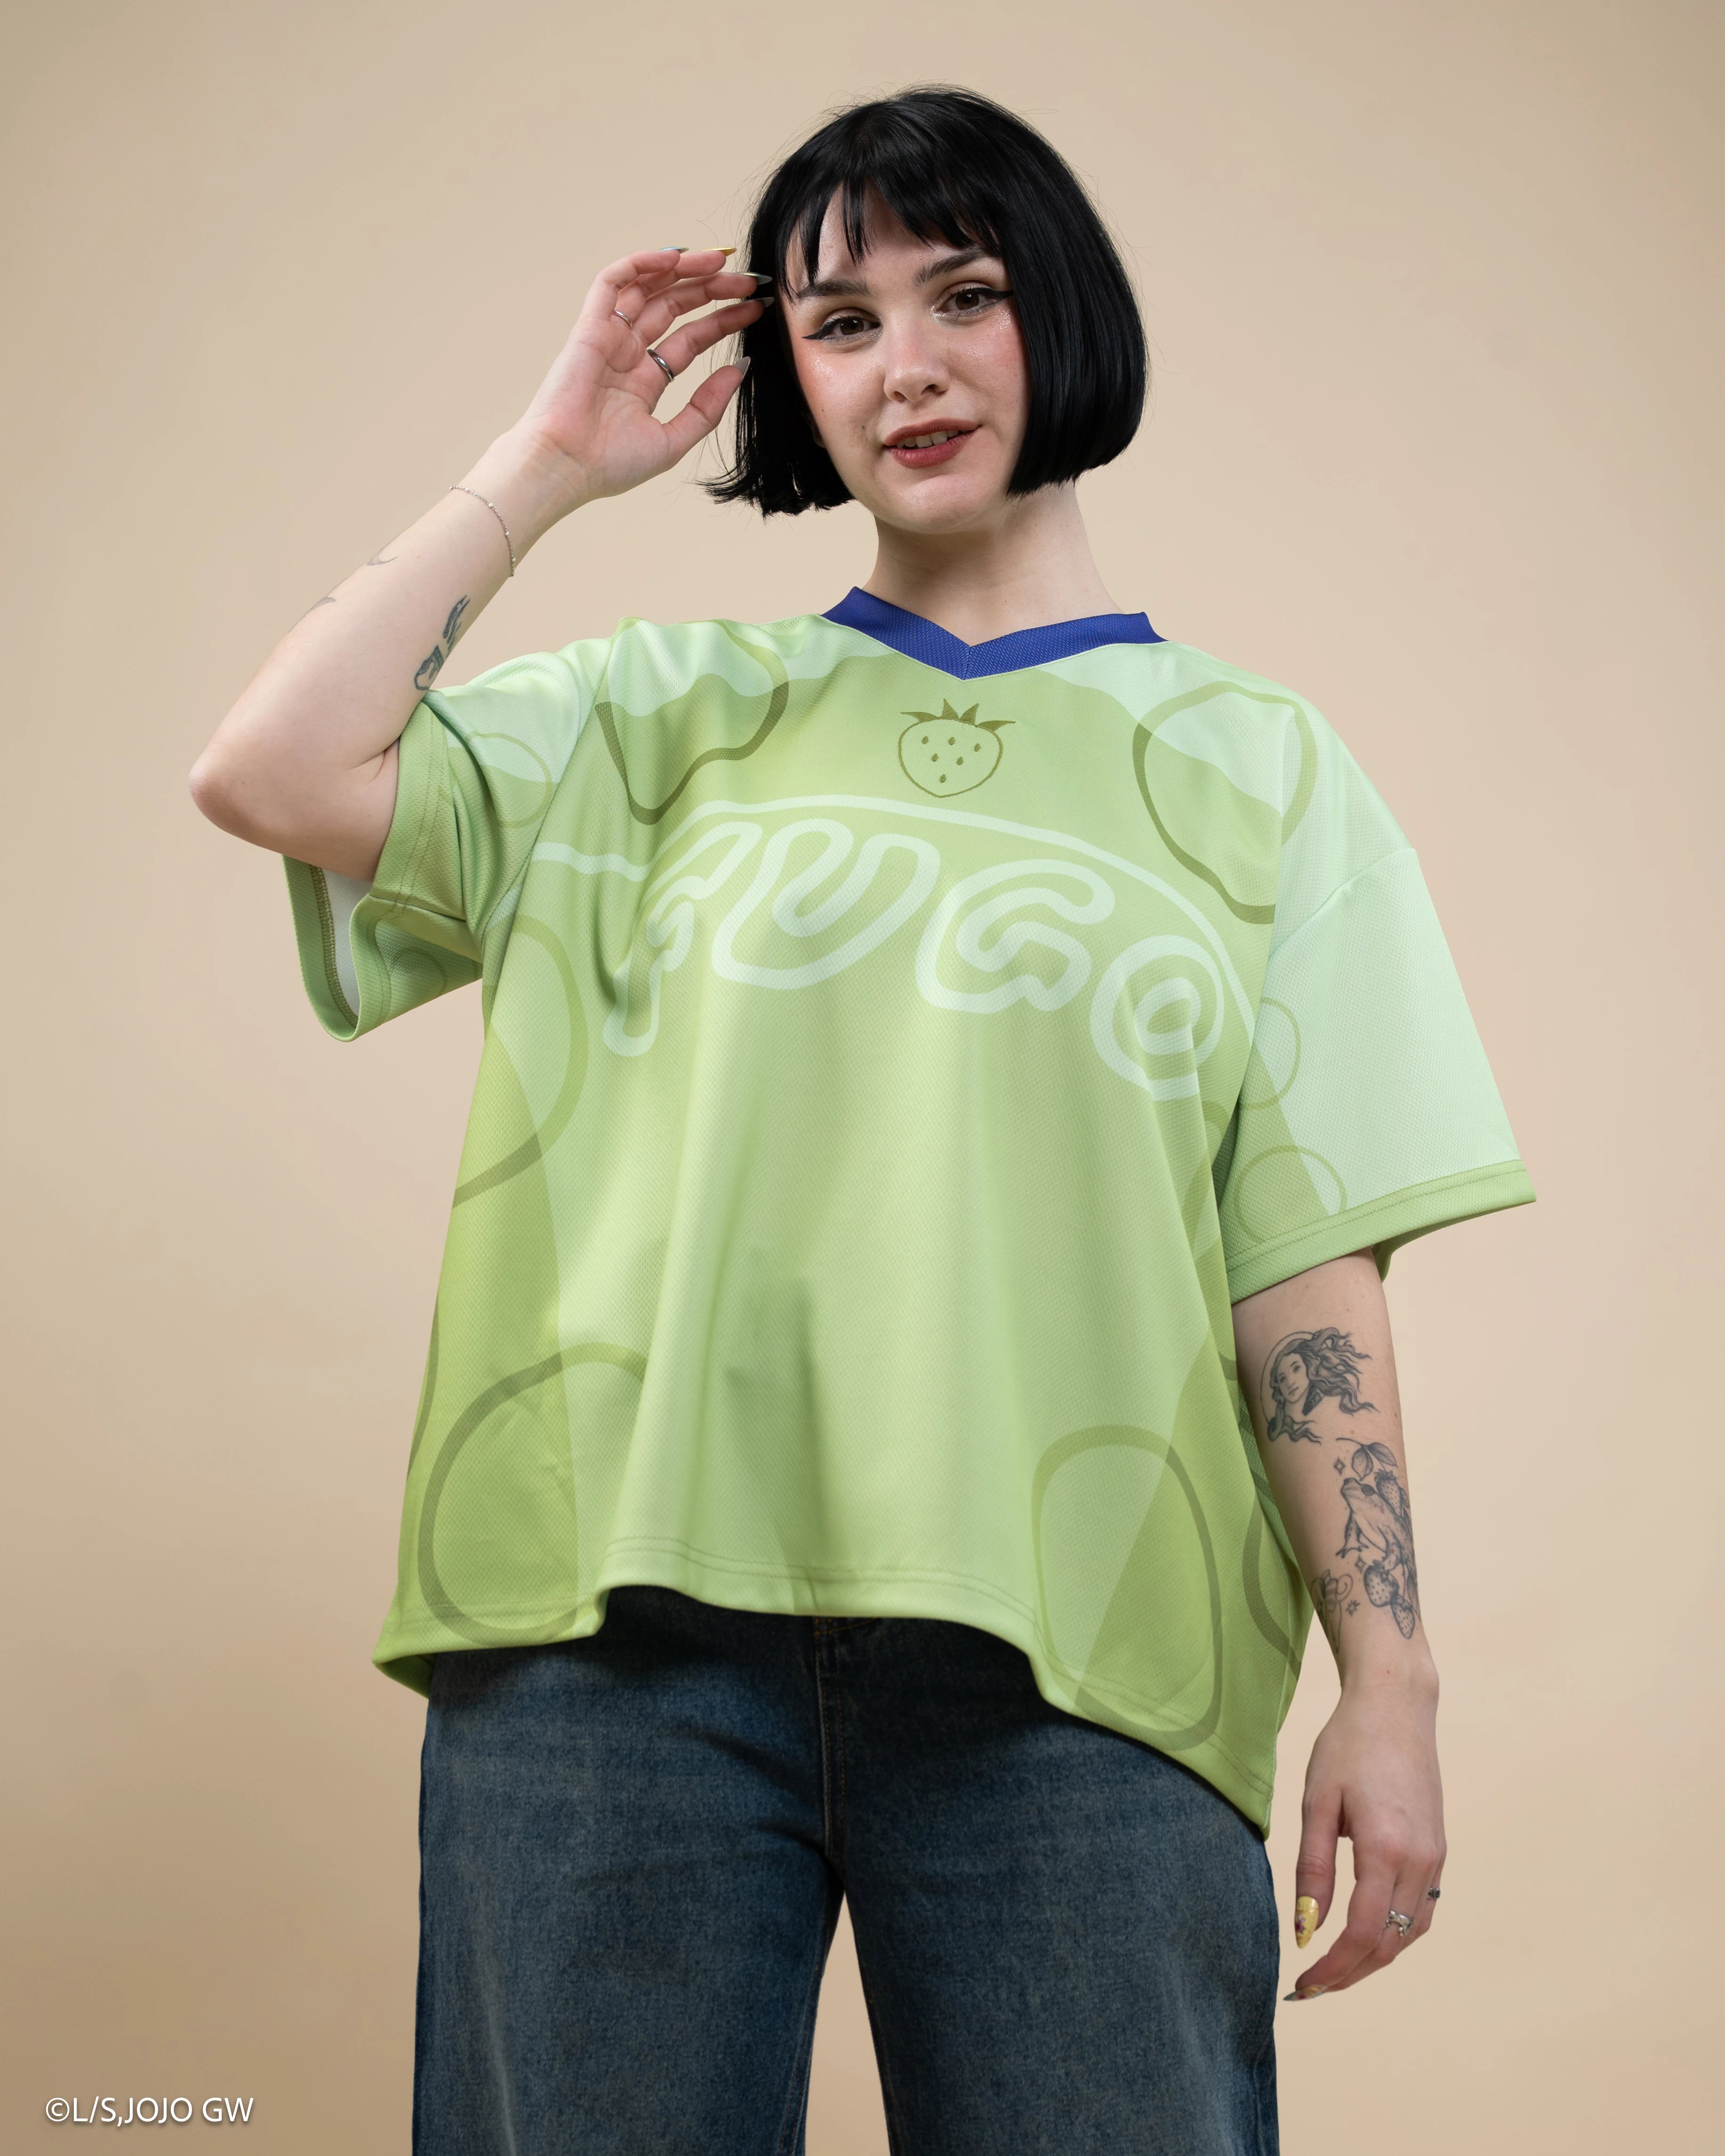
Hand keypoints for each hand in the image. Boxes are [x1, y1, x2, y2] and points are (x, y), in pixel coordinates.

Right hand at [509, 246, 763, 516]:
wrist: (565, 467)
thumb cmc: (611, 464)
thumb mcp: (673, 439)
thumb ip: (707, 407)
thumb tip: (741, 368)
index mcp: (645, 380)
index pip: (690, 338)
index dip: (722, 320)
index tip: (754, 308)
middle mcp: (627, 353)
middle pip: (674, 307)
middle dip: (711, 290)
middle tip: (747, 281)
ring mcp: (607, 338)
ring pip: (648, 288)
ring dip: (684, 270)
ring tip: (720, 261)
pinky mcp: (588, 327)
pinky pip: (612, 282)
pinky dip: (640, 264)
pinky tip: (675, 258)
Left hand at [1285, 1672, 1444, 1998]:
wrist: (1397, 1706)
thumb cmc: (1349, 1745)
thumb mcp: (1317, 1802)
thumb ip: (1313, 1869)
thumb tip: (1306, 1929)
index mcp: (1386, 1849)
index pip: (1360, 1933)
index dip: (1331, 1968)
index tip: (1301, 1985)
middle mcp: (1420, 1861)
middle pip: (1388, 1943)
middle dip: (1349, 1973)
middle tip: (1311, 1988)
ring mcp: (1435, 1858)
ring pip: (1409, 1933)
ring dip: (1373, 1959)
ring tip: (1334, 1969)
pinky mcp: (1438, 1850)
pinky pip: (1420, 1910)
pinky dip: (1393, 1934)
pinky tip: (1366, 1934)